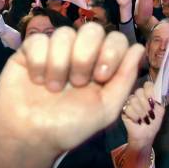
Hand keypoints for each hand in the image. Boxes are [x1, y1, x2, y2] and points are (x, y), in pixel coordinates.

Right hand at [0, 23, 144, 159]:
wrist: (31, 138)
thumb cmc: (71, 126)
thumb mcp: (107, 108)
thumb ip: (125, 77)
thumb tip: (139, 48)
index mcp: (103, 64)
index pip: (116, 39)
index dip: (111, 52)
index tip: (101, 77)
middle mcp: (81, 53)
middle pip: (92, 29)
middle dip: (86, 55)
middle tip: (77, 82)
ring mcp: (55, 50)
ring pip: (64, 33)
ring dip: (60, 62)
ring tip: (54, 88)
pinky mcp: (29, 51)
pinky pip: (38, 40)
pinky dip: (39, 61)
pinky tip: (37, 80)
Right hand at [122, 81, 164, 149]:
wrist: (145, 135)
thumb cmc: (154, 122)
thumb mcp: (160, 111)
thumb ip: (159, 100)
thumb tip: (157, 90)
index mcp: (148, 94)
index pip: (148, 85)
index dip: (150, 91)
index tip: (152, 100)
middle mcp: (138, 96)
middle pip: (139, 91)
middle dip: (145, 104)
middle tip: (149, 112)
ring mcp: (129, 102)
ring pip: (133, 99)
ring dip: (140, 111)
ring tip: (144, 118)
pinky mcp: (123, 110)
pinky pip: (127, 108)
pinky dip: (134, 116)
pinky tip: (137, 121)